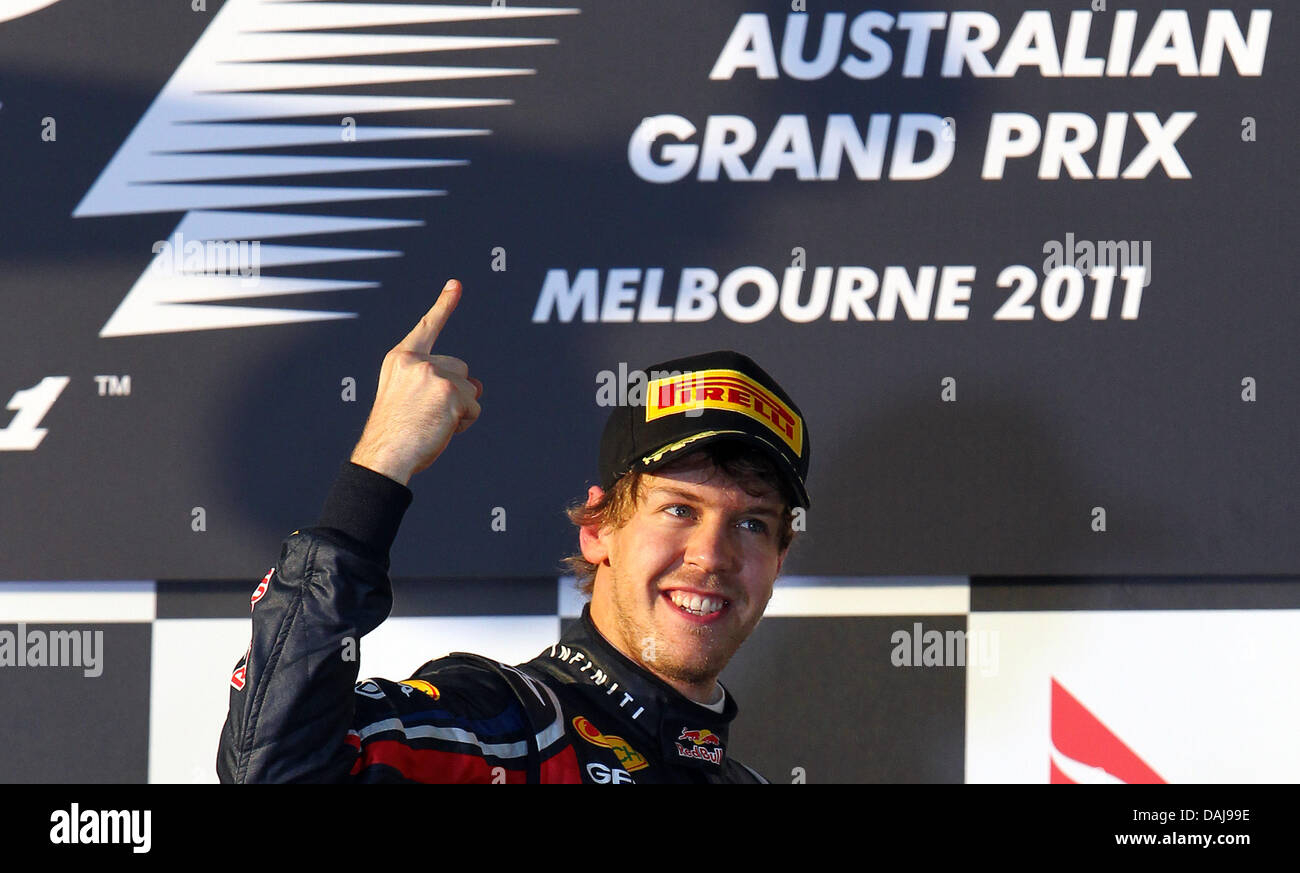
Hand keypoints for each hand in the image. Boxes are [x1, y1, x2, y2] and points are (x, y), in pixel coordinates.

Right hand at [350, 279, 482, 485]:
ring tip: (431, 423)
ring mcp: (433, 373)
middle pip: (460, 368)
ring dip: (460, 409)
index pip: (427, 328)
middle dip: (455, 392)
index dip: (443, 306)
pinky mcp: (450, 390)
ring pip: (470, 389)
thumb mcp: (409, 399)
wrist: (385, 454)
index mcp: (400, 359)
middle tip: (427, 415)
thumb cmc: (395, 434)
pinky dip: (465, 421)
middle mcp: (416, 361)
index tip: (456, 284)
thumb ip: (438, 383)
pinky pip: (474, 406)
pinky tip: (441, 429)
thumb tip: (479, 385)